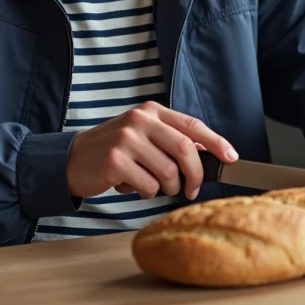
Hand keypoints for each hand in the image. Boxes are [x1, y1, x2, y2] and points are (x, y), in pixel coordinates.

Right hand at [66, 100, 237, 200]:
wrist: (73, 159)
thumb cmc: (114, 150)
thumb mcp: (143, 136)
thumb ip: (171, 139)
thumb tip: (207, 152)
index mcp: (151, 111)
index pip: (192, 125)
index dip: (216, 141)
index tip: (231, 157)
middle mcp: (140, 120)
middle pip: (184, 149)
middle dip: (195, 174)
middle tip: (192, 190)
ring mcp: (126, 139)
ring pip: (168, 172)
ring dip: (166, 188)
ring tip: (152, 186)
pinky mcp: (115, 160)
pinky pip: (148, 186)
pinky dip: (145, 193)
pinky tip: (131, 186)